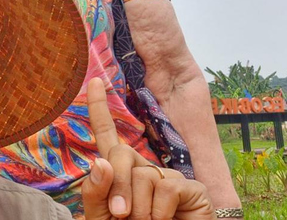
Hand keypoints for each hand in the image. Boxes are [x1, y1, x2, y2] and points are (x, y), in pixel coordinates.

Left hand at [82, 78, 214, 218]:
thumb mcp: (104, 217)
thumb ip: (96, 193)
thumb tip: (101, 163)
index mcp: (123, 173)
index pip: (108, 135)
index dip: (99, 108)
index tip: (94, 81)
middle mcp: (147, 169)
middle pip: (122, 153)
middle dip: (117, 185)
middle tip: (120, 215)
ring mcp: (171, 178)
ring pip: (143, 175)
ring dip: (139, 207)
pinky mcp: (193, 189)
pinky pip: (167, 189)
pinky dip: (160, 212)